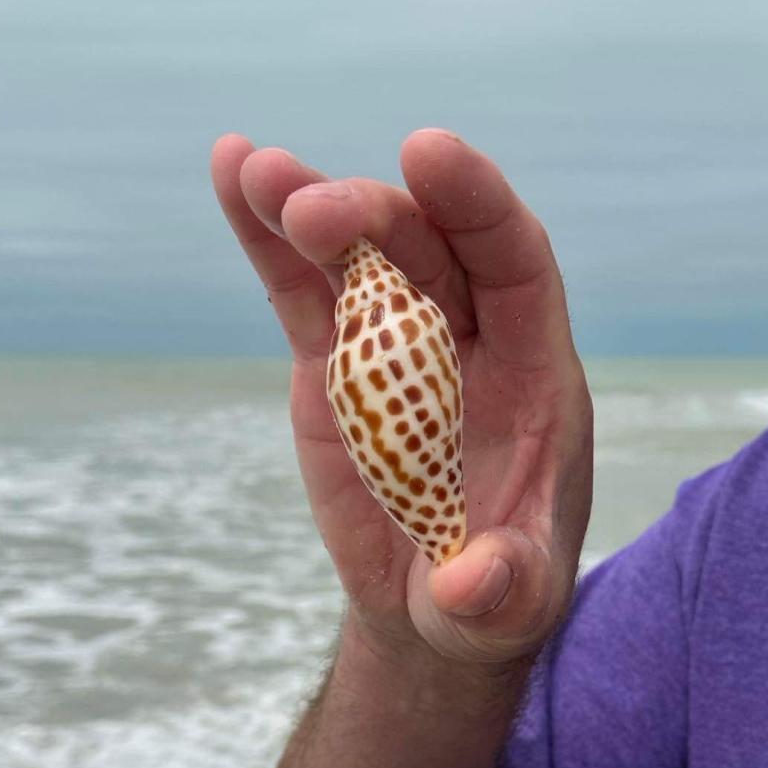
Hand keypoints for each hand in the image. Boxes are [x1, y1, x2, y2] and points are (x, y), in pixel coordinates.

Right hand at [210, 129, 592, 664]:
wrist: (432, 606)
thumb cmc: (493, 602)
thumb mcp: (508, 614)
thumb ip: (504, 596)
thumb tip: (467, 585)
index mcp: (533, 379)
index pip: (516, 266)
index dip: (479, 206)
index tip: (428, 152)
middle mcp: (469, 344)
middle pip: (428, 250)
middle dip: (376, 218)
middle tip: (312, 212)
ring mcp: (397, 348)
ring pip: (360, 258)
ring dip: (311, 210)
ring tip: (254, 171)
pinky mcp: (336, 368)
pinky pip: (305, 294)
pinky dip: (269, 241)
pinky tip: (233, 174)